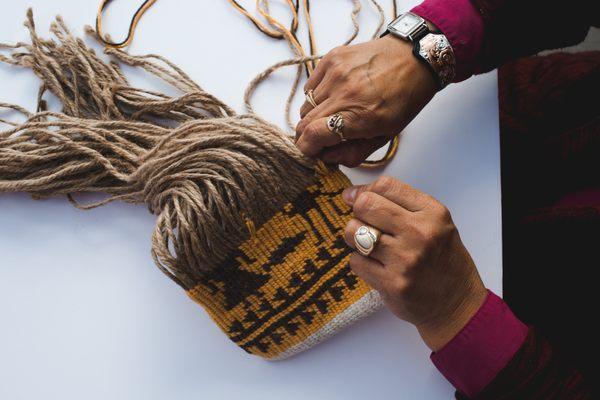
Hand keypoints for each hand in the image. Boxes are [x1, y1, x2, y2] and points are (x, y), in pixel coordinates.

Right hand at [295, 35, 436, 166]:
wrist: (414, 59)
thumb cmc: (403, 100)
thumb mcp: (385, 136)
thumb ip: (353, 154)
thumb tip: (326, 158)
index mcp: (361, 116)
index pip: (313, 135)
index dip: (307, 149)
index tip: (311, 153)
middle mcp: (345, 93)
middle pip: (304, 122)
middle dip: (307, 137)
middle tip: (319, 140)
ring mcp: (336, 73)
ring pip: (305, 105)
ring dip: (312, 117)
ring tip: (331, 115)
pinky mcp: (332, 58)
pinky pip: (310, 86)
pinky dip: (316, 97)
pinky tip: (333, 97)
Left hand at [342, 177, 487, 350]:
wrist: (456, 302)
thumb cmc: (441, 258)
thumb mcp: (434, 222)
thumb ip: (399, 204)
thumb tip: (352, 195)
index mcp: (432, 212)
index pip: (385, 186)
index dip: (364, 190)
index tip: (356, 198)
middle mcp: (420, 233)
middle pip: (366, 205)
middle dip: (357, 212)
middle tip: (364, 223)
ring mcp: (405, 259)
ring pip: (354, 233)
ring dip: (354, 238)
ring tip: (369, 245)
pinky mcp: (392, 283)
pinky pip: (356, 261)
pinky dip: (361, 262)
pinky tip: (377, 266)